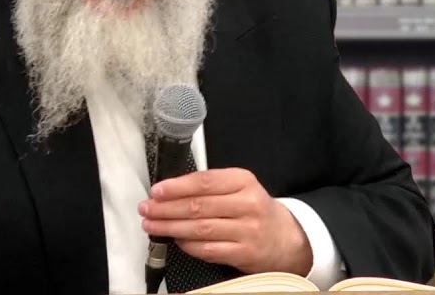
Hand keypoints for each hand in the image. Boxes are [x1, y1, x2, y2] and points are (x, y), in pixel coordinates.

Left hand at [138, 167, 311, 276]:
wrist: (287, 239)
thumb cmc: (255, 210)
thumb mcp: (240, 187)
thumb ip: (211, 186)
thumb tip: (170, 190)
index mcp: (244, 181)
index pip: (204, 181)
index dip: (176, 187)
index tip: (156, 191)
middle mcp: (247, 204)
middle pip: (198, 206)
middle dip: (166, 208)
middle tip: (147, 209)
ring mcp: (247, 230)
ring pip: (199, 229)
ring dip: (170, 227)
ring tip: (152, 225)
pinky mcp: (244, 253)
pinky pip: (208, 249)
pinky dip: (187, 245)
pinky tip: (175, 240)